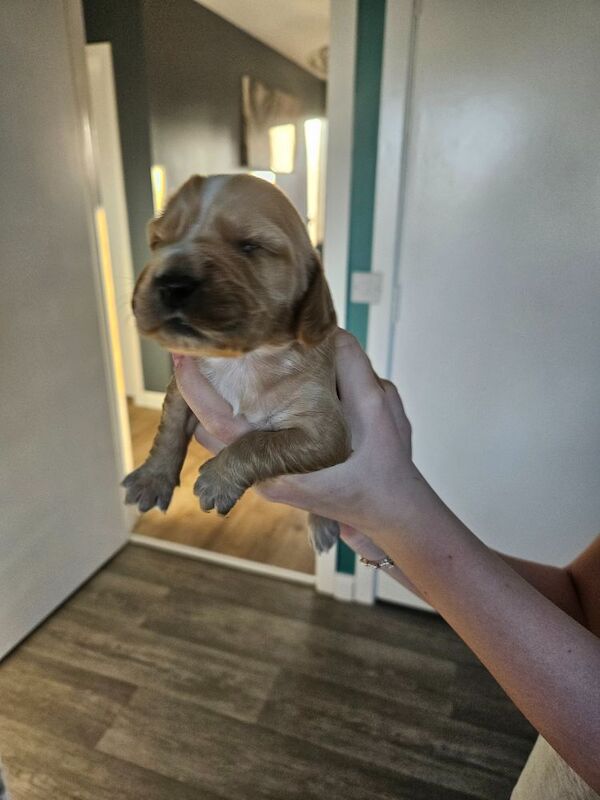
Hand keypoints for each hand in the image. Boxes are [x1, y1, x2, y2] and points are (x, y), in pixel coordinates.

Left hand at [173, 330, 423, 542]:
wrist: (388, 509)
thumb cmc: (385, 467)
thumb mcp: (378, 411)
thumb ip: (353, 370)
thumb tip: (331, 333)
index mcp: (281, 465)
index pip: (221, 424)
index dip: (196, 388)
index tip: (181, 355)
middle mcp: (263, 478)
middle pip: (210, 431)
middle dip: (199, 390)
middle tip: (195, 347)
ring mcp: (264, 480)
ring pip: (221, 438)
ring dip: (215, 402)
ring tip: (211, 359)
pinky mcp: (268, 475)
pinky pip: (238, 441)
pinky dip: (232, 413)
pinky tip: (240, 384)